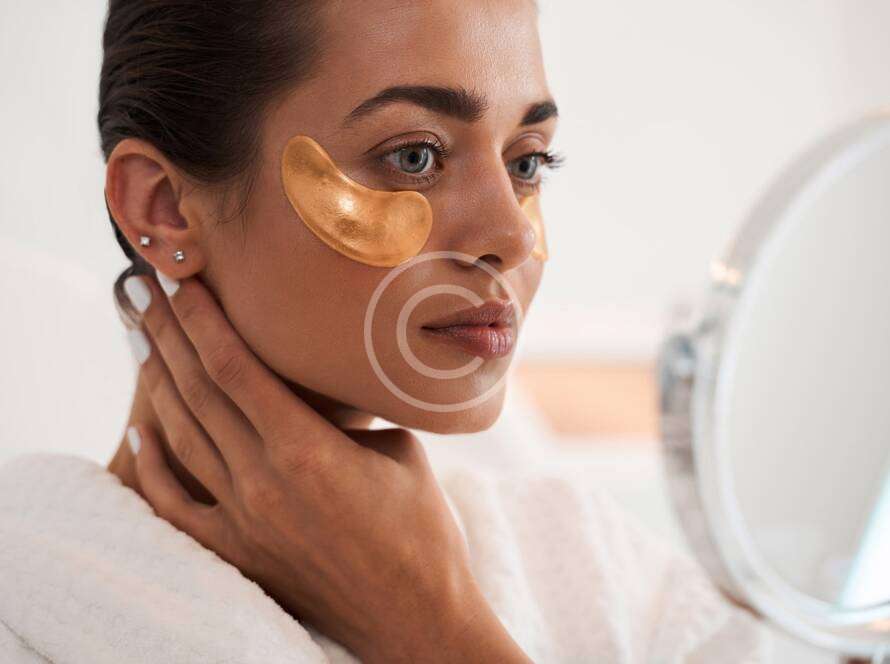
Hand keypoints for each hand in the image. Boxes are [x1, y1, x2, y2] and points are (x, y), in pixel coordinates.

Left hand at [123, 272, 525, 662]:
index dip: (204, 320)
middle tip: (148, 292)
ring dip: (159, 383)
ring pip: (183, 437)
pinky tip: (141, 428)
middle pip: (198, 393)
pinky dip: (153, 463)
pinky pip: (175, 504)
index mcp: (307, 451)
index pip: (235, 368)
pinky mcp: (237, 553)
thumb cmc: (423, 531)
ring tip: (146, 340)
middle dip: (170, 335)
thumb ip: (354, 412)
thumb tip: (335, 374)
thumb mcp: (400, 449)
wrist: (414, 617)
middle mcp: (263, 483)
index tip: (185, 282)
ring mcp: (243, 522)